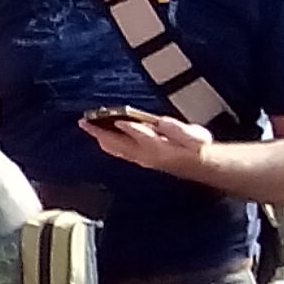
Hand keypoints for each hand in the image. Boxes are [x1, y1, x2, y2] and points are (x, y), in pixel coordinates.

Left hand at [83, 109, 214, 178]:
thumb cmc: (196, 147)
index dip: (130, 128)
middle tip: (84, 122)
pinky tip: (100, 136)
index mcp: (161, 148)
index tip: (118, 119)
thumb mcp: (196, 136)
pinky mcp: (139, 158)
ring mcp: (141, 158)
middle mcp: (146, 155)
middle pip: (119, 144)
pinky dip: (107, 142)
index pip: (142, 136)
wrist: (198, 164)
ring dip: (100, 137)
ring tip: (86, 125)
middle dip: (101, 133)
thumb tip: (161, 122)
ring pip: (115, 149)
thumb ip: (179, 130)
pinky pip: (118, 151)